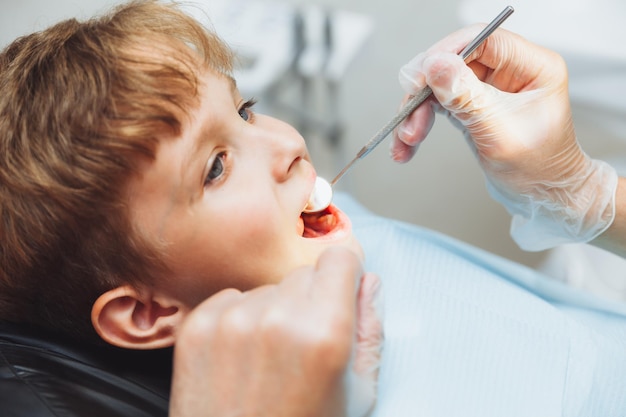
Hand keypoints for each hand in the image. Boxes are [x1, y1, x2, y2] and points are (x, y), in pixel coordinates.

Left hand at [169, 247, 382, 416]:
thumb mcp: (356, 394)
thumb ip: (370, 330)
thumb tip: (369, 283)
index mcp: (325, 333)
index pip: (339, 259)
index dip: (343, 278)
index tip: (338, 294)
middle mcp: (277, 318)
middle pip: (303, 273)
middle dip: (310, 300)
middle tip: (303, 346)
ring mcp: (233, 320)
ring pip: (267, 287)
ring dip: (273, 311)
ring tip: (269, 359)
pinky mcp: (199, 326)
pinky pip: (231, 298)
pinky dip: (239, 320)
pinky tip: (242, 359)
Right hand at [391, 25, 617, 250]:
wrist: (541, 197)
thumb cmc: (539, 168)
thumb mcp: (499, 132)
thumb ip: (466, 97)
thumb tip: (435, 65)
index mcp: (532, 67)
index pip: (483, 40)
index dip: (447, 53)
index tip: (421, 77)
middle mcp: (510, 72)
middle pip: (455, 62)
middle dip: (426, 92)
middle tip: (409, 115)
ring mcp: (489, 88)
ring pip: (440, 84)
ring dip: (418, 112)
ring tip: (406, 139)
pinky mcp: (472, 105)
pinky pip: (438, 105)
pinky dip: (420, 123)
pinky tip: (407, 144)